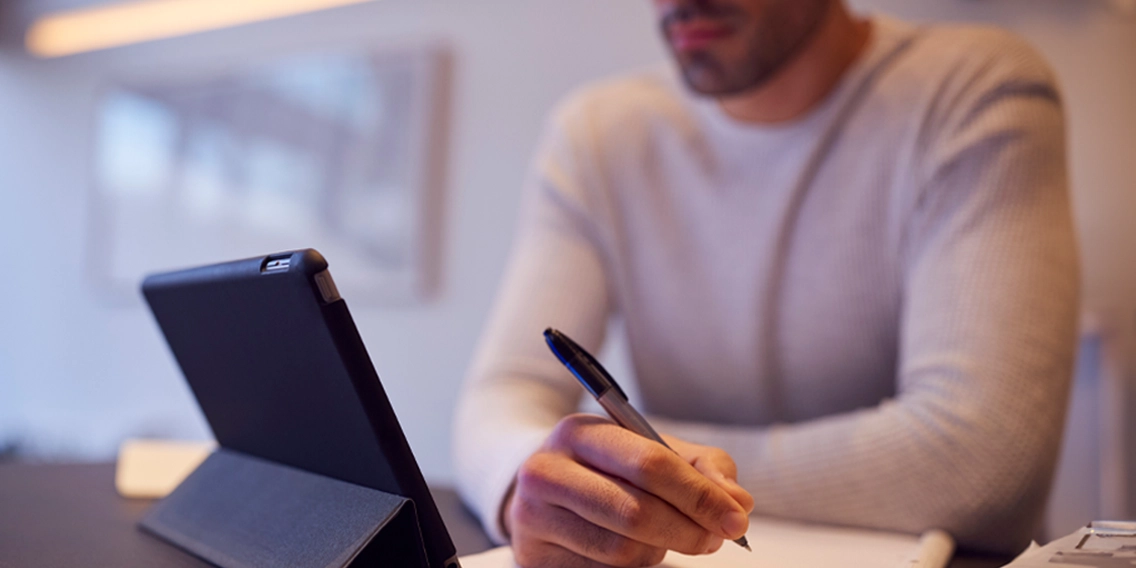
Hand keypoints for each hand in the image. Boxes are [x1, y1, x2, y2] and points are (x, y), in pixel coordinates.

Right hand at [502, 414, 753, 566]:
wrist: (545, 490)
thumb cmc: (609, 468)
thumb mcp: (652, 450)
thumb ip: (702, 467)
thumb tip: (738, 502)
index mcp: (580, 432)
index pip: (649, 464)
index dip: (699, 495)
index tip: (736, 520)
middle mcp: (547, 470)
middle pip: (635, 513)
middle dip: (688, 530)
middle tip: (715, 538)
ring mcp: (534, 517)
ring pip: (621, 550)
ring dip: (661, 549)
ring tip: (669, 535)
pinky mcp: (534, 557)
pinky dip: (635, 564)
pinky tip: (636, 547)